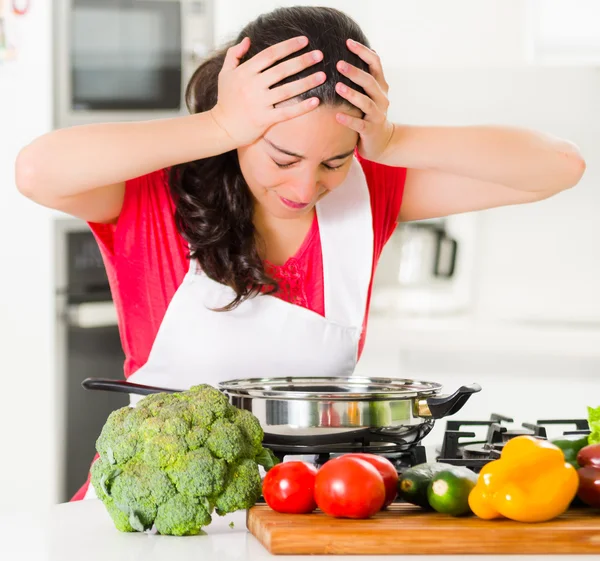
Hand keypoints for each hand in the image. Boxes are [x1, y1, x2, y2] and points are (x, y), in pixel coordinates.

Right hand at [210, 36, 325, 146]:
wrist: (221, 128)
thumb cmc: (225, 100)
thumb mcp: (225, 73)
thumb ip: (234, 54)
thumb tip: (248, 40)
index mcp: (245, 72)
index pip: (270, 54)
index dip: (288, 46)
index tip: (304, 41)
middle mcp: (253, 85)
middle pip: (282, 70)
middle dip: (302, 61)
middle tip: (319, 55)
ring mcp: (259, 103)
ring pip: (287, 90)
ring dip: (306, 82)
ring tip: (322, 76)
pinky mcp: (264, 119)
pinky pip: (286, 112)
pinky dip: (301, 108)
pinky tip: (315, 101)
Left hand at [334, 39, 394, 162]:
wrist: (381, 141)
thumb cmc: (369, 113)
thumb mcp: (370, 93)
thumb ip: (365, 75)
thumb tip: (357, 49)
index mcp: (381, 86)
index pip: (375, 63)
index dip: (363, 52)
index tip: (348, 42)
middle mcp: (382, 98)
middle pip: (370, 81)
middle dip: (355, 72)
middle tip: (339, 64)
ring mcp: (377, 115)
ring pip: (366, 102)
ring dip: (352, 94)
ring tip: (337, 87)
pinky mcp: (371, 130)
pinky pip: (360, 124)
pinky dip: (349, 120)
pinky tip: (337, 116)